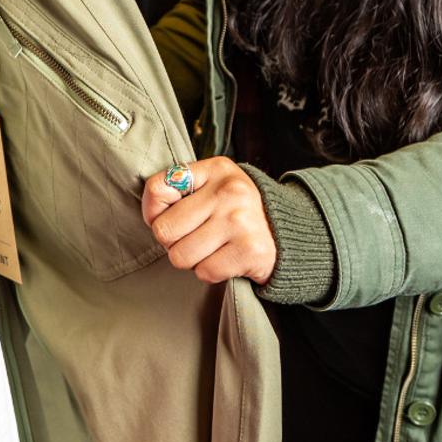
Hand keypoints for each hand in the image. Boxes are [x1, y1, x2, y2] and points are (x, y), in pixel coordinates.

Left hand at [140, 157, 277, 286]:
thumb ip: (179, 190)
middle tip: (196, 237)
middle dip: (174, 241)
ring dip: (192, 259)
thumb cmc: (238, 210)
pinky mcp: (249, 251)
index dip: (154, 211)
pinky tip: (227, 258)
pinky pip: (204, 272)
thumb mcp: (213, 185)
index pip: (157, 189)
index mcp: (216, 168)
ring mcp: (240, 221)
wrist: (289, 232)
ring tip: (213, 247)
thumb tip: (153, 216)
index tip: (172, 216)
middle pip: (164, 230)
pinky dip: (211, 272)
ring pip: (180, 256)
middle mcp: (229, 191)